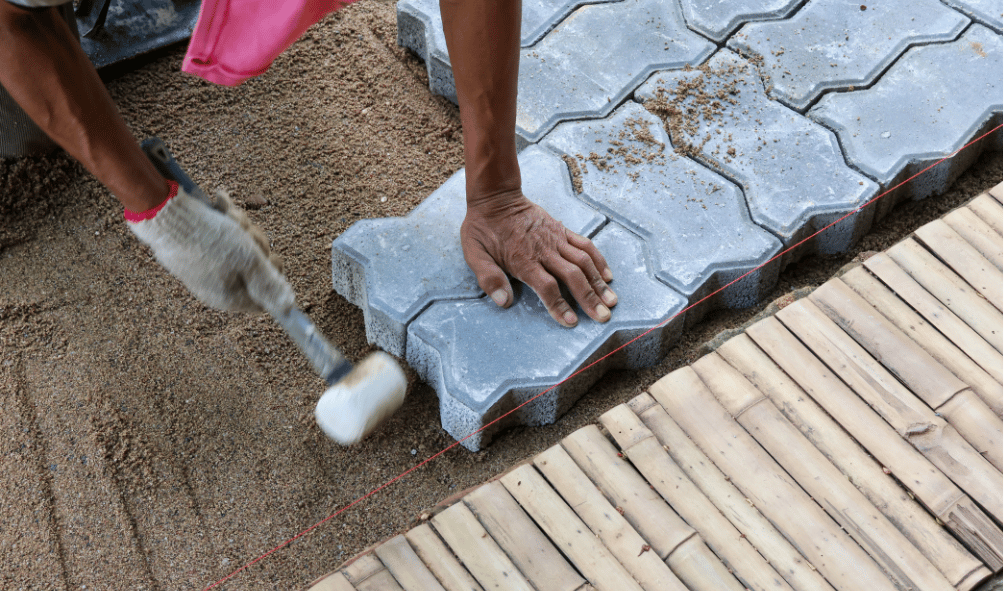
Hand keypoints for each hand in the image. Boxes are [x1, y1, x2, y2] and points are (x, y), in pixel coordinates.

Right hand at [127, 181, 294, 314]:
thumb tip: (289, 307)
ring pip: (243, 247)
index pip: (266, 297)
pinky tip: (219, 207)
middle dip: (257, 244)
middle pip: (256, 269)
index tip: (270, 257)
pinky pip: (224, 236)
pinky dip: (226, 220)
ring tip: (228, 216)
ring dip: (242, 227)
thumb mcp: (250, 262)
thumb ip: (270, 285)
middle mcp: (219, 286)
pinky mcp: (199, 248)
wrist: (163, 213)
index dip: (273, 275)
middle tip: (246, 232)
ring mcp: (209, 267)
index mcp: (231, 298)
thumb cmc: (209, 239)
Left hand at [461, 190, 616, 326]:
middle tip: (603, 316)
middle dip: (589, 298)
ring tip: (612, 300)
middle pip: (572, 276)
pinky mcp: (561, 230)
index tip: (571, 322)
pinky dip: (598, 260)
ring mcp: (556, 238)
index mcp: (523, 259)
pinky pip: (585, 244)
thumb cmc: (483, 229)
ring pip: (583, 261)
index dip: (559, 305)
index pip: (547, 287)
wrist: (495, 198)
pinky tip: (607, 275)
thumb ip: (489, 278)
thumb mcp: (474, 254)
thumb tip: (503, 301)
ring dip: (598, 282)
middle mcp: (544, 250)